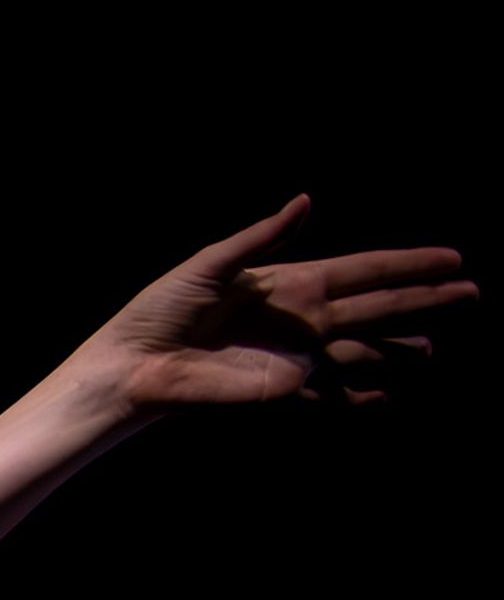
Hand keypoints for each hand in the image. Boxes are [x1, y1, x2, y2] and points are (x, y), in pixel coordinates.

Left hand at [83, 197, 473, 410]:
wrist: (130, 366)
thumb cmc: (159, 312)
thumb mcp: (211, 265)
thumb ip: (262, 237)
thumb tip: (307, 200)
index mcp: (290, 284)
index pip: (364, 271)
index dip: (407, 265)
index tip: (451, 258)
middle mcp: (301, 321)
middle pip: (377, 308)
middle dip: (424, 301)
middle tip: (471, 294)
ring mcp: (294, 359)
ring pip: (361, 352)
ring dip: (398, 349)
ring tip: (432, 349)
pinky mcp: (279, 393)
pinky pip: (327, 398)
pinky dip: (355, 399)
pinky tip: (385, 398)